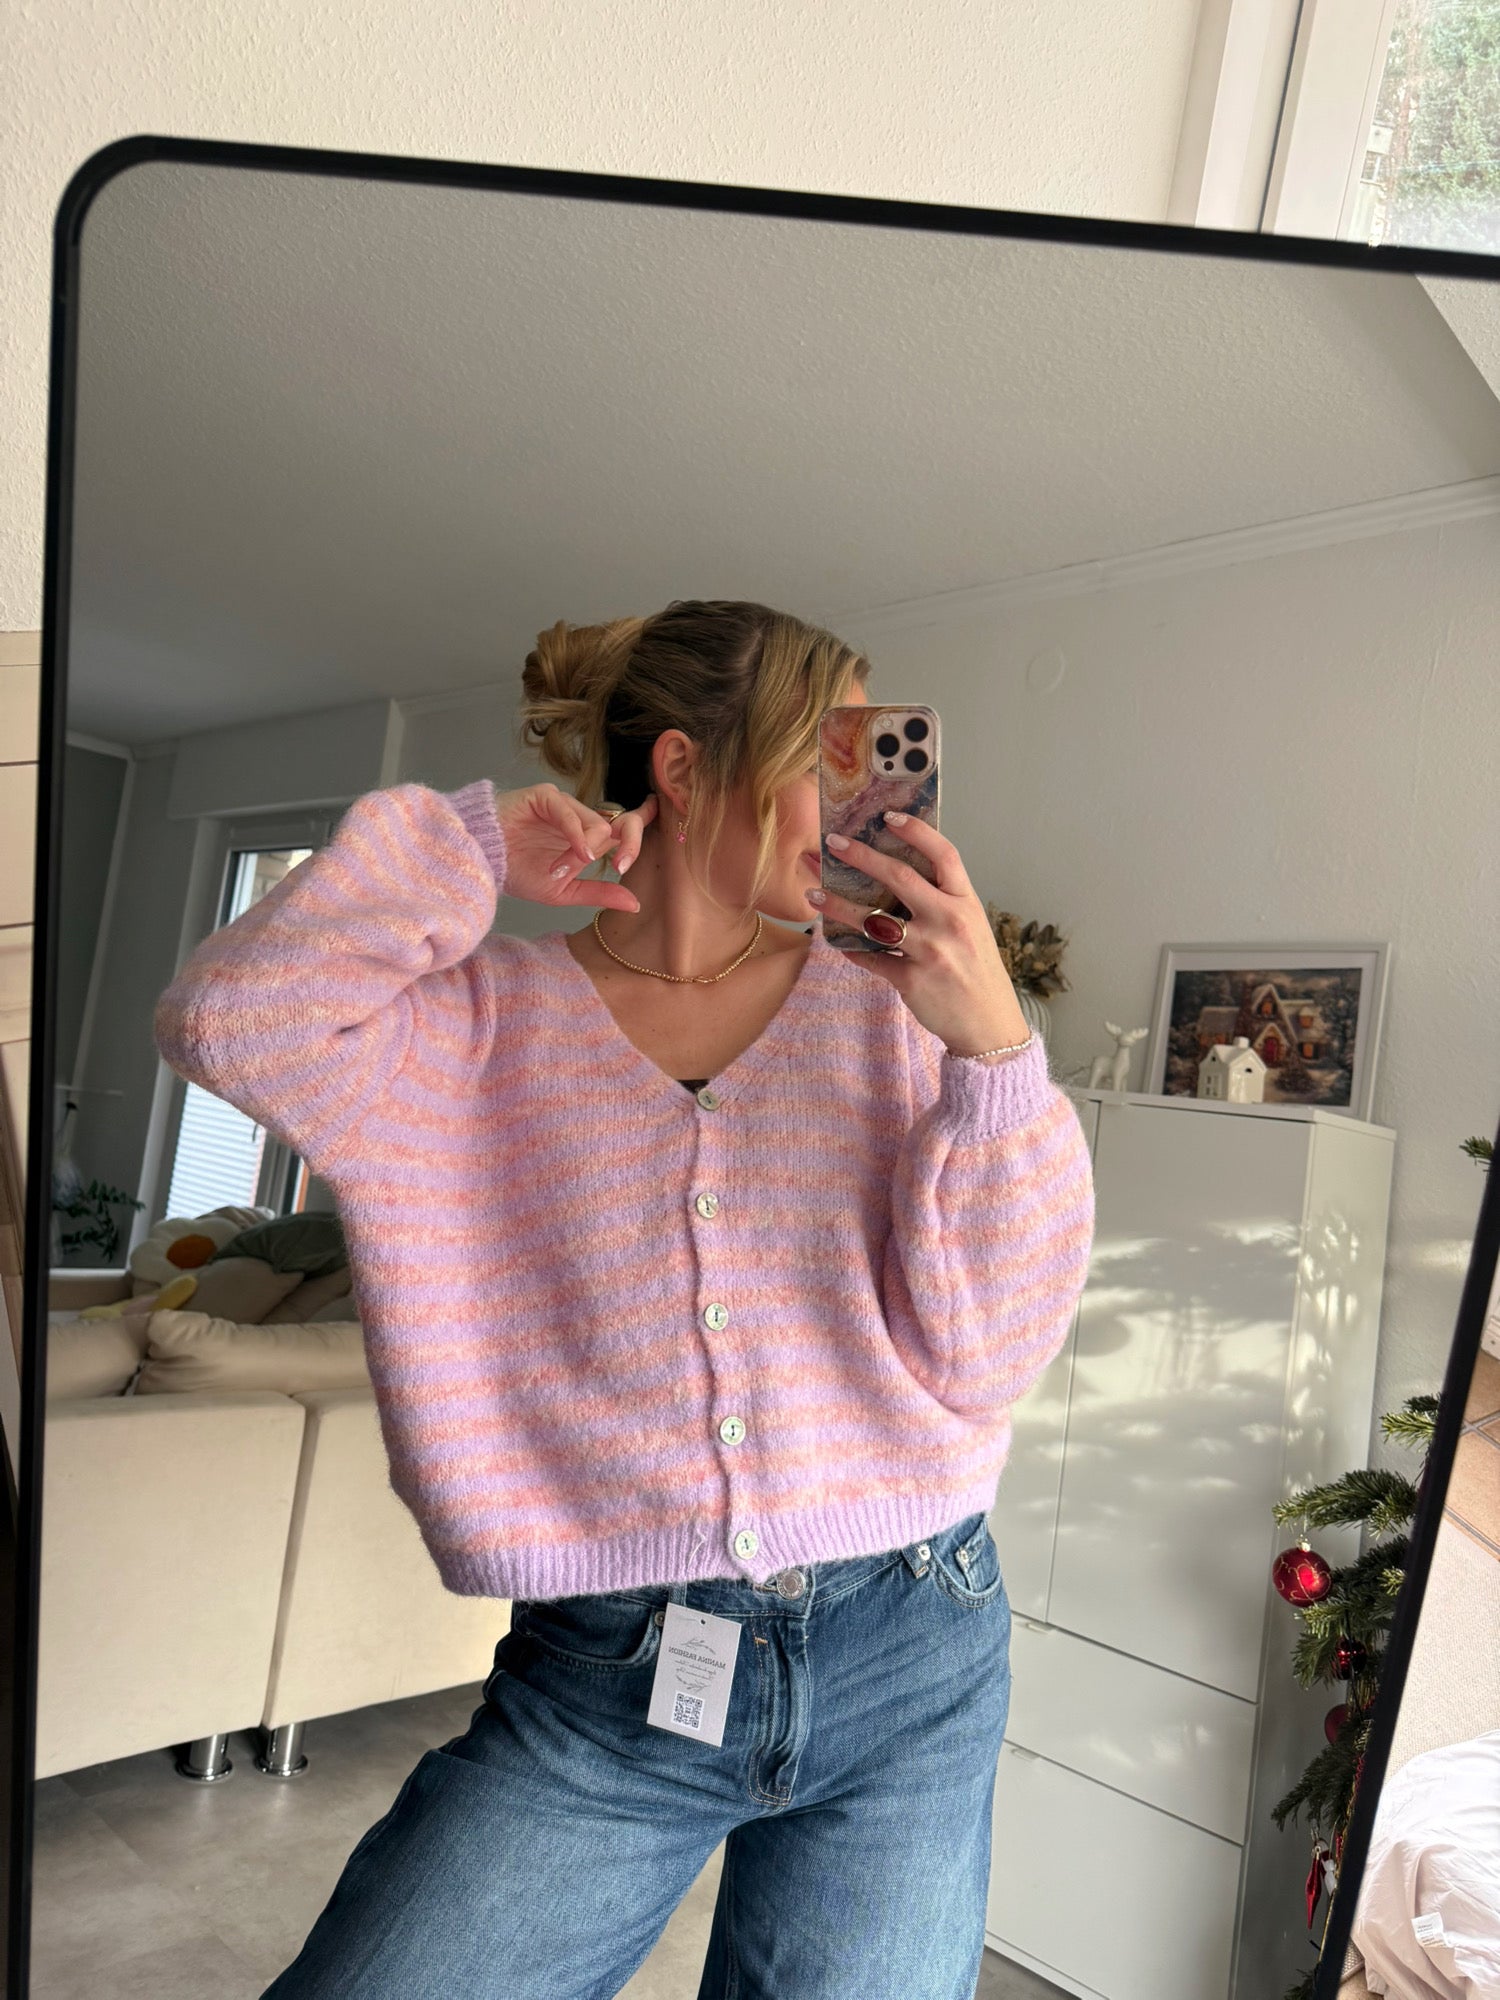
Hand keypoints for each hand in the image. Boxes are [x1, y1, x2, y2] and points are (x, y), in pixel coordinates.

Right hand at [490, 782, 657, 911]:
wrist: (482, 865)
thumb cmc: (517, 873)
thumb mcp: (564, 891)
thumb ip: (599, 893)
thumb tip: (636, 904)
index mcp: (587, 837)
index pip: (624, 825)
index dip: (645, 818)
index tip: (661, 814)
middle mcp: (580, 818)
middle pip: (621, 821)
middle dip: (629, 844)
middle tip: (621, 867)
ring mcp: (564, 805)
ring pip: (597, 823)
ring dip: (586, 851)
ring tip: (564, 869)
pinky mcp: (545, 798)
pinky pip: (570, 813)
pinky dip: (576, 835)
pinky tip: (576, 854)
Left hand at [808, 813, 1030, 1055]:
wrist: (988, 1024)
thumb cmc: (976, 969)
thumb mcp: (971, 926)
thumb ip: (942, 901)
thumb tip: (897, 875)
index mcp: (965, 902)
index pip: (944, 855)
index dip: (916, 831)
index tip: (888, 817)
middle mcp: (949, 921)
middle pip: (900, 877)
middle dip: (861, 856)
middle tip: (832, 843)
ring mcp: (929, 951)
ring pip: (873, 920)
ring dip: (838, 906)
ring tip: (813, 894)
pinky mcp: (911, 980)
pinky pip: (870, 958)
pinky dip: (850, 949)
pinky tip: (835, 940)